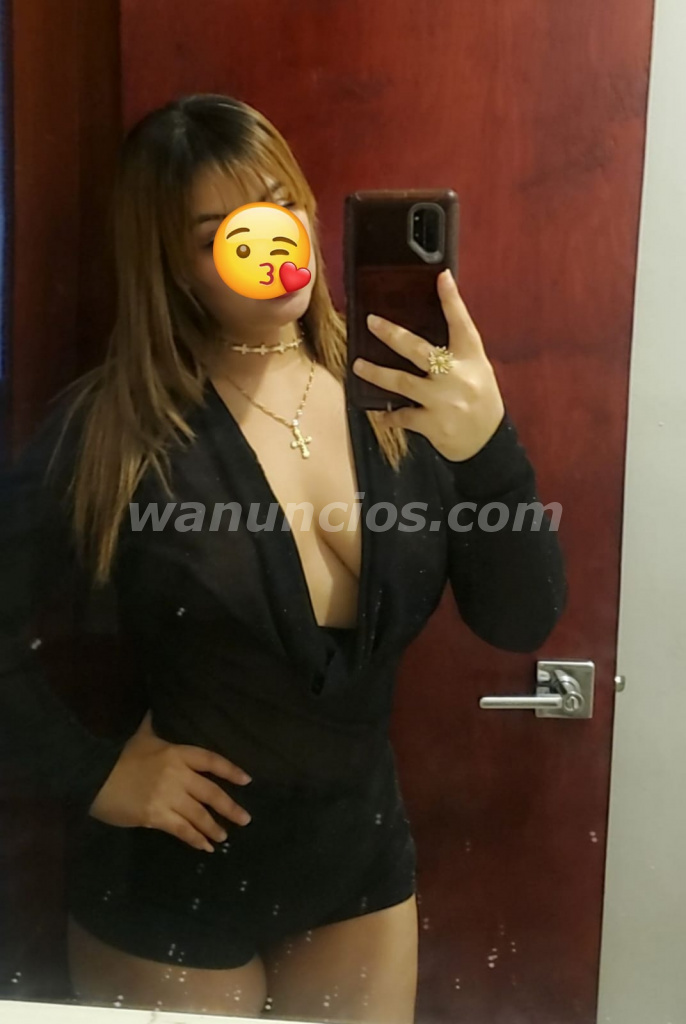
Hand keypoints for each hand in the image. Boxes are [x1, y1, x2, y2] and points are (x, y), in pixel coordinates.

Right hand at [88, 710, 252, 852]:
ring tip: (224, 837)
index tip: (247, 780)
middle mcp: (178, 775)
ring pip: (199, 815)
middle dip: (230, 807)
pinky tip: (205, 847)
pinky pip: (182, 830)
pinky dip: (195, 840)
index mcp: (177, 753)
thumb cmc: (118, 755)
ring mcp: (168, 797)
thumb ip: (152, 724)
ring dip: (214, 828)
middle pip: (211, 792)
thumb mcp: (140, 736)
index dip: (230, 770)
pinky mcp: (155, 816)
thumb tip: (155, 707)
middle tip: (245, 819)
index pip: (211, 761)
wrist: (93, 775)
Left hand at [351, 269, 504, 461]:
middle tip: (371, 322)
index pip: (462, 324)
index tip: (441, 277)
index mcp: (471, 358)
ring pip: (402, 382)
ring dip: (376, 373)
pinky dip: (386, 416)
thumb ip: (456, 352)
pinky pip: (402, 416)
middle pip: (419, 350)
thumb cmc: (480, 400)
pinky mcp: (432, 424)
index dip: (452, 300)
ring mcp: (443, 401)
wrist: (488, 443)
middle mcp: (457, 376)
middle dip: (392, 334)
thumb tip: (423, 331)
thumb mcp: (477, 370)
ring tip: (357, 366)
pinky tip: (375, 413)